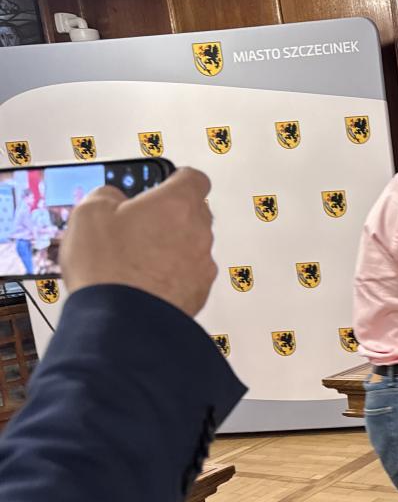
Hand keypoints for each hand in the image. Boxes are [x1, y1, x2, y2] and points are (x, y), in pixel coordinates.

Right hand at [60, 167, 215, 316]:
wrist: (122, 322)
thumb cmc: (109, 268)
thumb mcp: (90, 213)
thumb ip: (107, 195)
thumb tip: (113, 198)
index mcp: (177, 203)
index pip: (193, 178)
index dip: (178, 179)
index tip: (168, 181)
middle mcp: (198, 232)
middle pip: (194, 213)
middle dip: (171, 216)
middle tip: (142, 224)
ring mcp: (202, 264)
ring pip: (193, 246)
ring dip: (172, 247)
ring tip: (138, 258)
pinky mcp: (200, 292)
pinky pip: (190, 275)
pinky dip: (174, 275)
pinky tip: (146, 282)